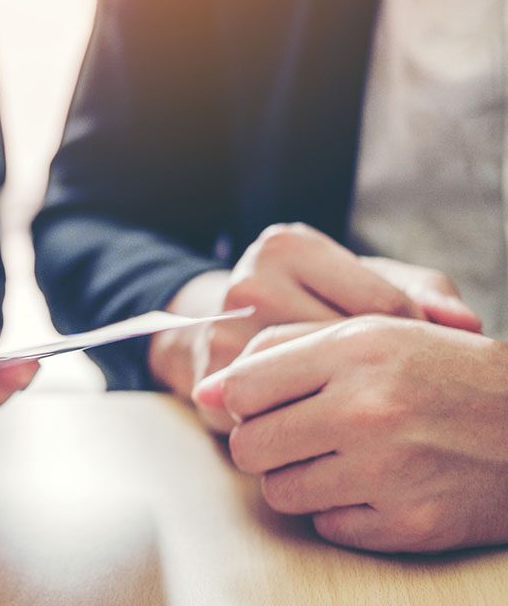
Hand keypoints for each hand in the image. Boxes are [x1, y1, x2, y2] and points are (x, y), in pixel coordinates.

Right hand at [148, 223, 479, 432]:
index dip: (413, 343)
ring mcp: (223, 334)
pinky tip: (329, 431)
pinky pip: (279, 421)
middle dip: (380, 379)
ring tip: (368, 415)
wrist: (217, 331)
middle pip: (346, 350)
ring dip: (344, 409)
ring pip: (313, 390)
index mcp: (287, 247)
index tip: (417, 363)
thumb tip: (469, 325)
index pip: (381, 304)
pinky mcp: (209, 384)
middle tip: (401, 398)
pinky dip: (309, 431)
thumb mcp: (361, 282)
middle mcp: (249, 284)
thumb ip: (422, 293)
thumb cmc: (309, 304)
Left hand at [193, 317, 507, 552]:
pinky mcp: (408, 523)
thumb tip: (207, 389)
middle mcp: (368, 410)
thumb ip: (282, 349)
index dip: (240, 399)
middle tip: (296, 434)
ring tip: (336, 458)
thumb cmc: (439, 371)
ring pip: (280, 492)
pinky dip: (341, 511)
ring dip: (297, 478)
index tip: (260, 402)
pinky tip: (373, 486)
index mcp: (355, 351)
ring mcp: (388, 471)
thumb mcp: (370, 334)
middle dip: (262, 442)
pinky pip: (327, 526)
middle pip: (249, 445)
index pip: (242, 387)